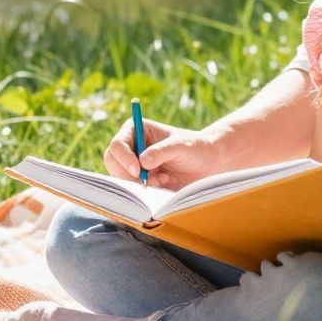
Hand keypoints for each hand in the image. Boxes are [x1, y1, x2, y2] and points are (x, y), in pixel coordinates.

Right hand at [103, 118, 230, 189]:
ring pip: (120, 177)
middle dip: (126, 174)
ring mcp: (134, 164)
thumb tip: (142, 162)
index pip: (118, 144)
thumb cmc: (196, 147)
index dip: (124, 157)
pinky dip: (145, 190)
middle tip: (145, 183)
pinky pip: (132, 189)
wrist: (208, 163)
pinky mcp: (141, 180)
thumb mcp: (181, 146)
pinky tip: (163, 183)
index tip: (138, 170)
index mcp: (137, 129)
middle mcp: (132, 146)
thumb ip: (161, 152)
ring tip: (161, 180)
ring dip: (137, 183)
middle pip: (112, 161)